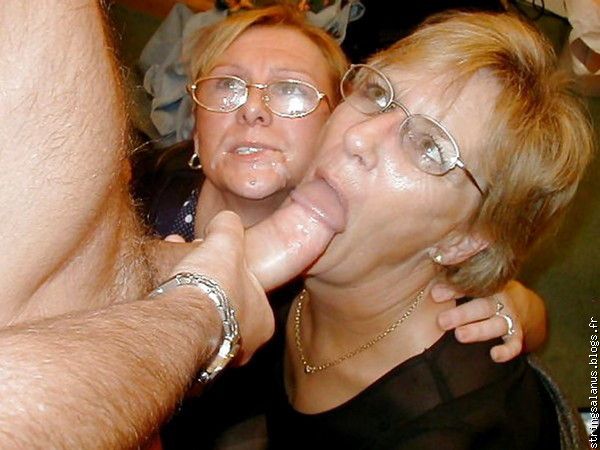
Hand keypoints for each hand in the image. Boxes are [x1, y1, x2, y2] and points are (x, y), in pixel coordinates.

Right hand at [170, 211, 273, 364]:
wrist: (179, 325)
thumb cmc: (213, 287)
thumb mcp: (226, 243)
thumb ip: (228, 228)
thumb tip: (226, 219)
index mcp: (263, 321)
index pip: (251, 291)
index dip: (231, 269)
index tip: (212, 258)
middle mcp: (244, 346)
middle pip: (224, 305)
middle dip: (205, 281)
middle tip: (187, 264)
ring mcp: (215, 360)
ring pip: (201, 320)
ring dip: (187, 296)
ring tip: (166, 274)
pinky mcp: (186, 366)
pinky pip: (181, 333)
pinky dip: (172, 314)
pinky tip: (157, 298)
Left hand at [433, 282, 525, 362]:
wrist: (507, 302)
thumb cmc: (475, 293)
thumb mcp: (465, 285)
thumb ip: (449, 285)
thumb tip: (431, 292)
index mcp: (484, 284)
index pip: (469, 286)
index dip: (452, 290)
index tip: (434, 295)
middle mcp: (498, 300)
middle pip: (481, 306)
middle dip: (462, 314)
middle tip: (441, 322)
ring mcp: (508, 317)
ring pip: (497, 323)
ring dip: (478, 330)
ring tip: (459, 335)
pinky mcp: (515, 334)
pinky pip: (514, 343)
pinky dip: (507, 350)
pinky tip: (494, 355)